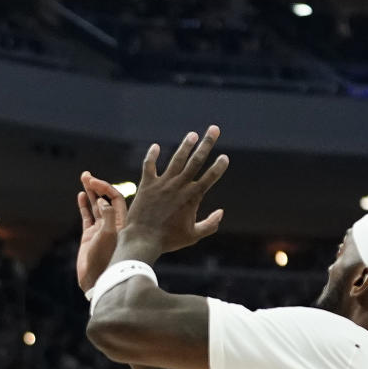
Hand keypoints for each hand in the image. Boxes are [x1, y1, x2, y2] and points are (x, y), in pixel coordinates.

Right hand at [76, 171, 127, 291]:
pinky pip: (87, 216)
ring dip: (90, 192)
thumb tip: (102, 202)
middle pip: (106, 199)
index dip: (106, 188)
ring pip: (96, 205)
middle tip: (86, 175)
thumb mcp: (108, 236)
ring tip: (84, 178)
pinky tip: (80, 195)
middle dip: (97, 186)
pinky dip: (84, 205)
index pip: (116, 199)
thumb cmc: (105, 260)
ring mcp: (101, 229)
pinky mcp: (90, 236)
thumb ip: (107, 217)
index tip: (94, 182)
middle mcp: (112, 224)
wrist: (95, 279)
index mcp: (121, 223)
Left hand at [123, 125, 228, 257]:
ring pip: (177, 159)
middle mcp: (179, 186)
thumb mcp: (193, 236)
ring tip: (192, 134)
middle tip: (214, 129)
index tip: (224, 157)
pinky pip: (149, 166)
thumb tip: (221, 212)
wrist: (143, 239)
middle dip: (207, 143)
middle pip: (196, 160)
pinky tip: (155, 146)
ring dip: (185, 145)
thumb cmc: (168, 240)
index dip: (219, 166)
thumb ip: (210, 224)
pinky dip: (152, 156)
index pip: (210, 177)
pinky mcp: (147, 185)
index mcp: (192, 197)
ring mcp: (163, 183)